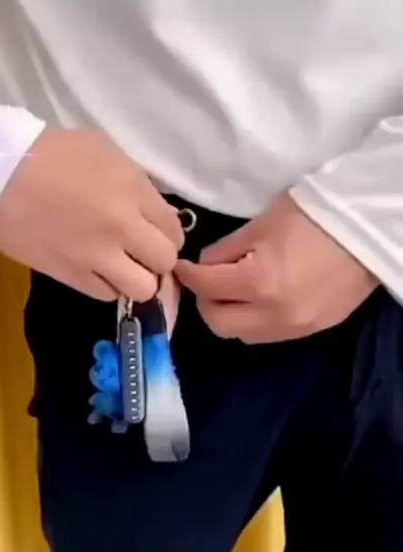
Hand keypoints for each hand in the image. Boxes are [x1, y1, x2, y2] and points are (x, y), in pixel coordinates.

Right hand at [0, 129, 184, 301]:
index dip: (168, 234)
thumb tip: (153, 210)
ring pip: (143, 287)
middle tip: (142, 253)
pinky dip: (109, 286)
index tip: (155, 234)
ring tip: (123, 269)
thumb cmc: (49, 154)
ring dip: (138, 279)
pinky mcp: (74, 276)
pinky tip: (98, 272)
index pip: (174, 228)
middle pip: (165, 261)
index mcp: (134, 190)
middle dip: (158, 259)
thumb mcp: (103, 151)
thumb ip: (135, 182)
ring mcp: (99, 256)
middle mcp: (124, 227)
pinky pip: (109, 295)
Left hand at [175, 194, 377, 342]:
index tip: (182, 266)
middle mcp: (272, 314)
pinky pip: (268, 335)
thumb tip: (205, 264)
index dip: (188, 275)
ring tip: (234, 291)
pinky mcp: (310, 331)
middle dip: (207, 302)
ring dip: (231, 315)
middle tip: (208, 281)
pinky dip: (255, 320)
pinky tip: (260, 299)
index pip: (206, 287)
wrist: (369, 230)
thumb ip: (226, 249)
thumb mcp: (262, 224)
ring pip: (242, 335)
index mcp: (258, 282)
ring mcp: (293, 328)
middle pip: (218, 324)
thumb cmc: (315, 216)